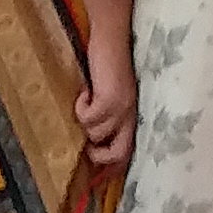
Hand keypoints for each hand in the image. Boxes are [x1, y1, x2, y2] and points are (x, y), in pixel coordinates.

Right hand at [76, 49, 137, 172]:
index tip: (95, 175)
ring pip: (95, 134)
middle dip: (99, 157)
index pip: (127, 152)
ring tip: (83, 102)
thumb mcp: (110, 93)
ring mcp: (121, 108)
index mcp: (132, 116)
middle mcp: (131, 115)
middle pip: (118, 154)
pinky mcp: (110, 99)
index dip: (111, 167)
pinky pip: (88, 118)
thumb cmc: (108, 62)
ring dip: (83, 121)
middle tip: (86, 146)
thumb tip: (88, 137)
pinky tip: (83, 93)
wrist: (112, 36)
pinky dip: (80, 107)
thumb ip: (106, 113)